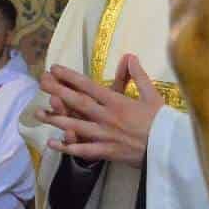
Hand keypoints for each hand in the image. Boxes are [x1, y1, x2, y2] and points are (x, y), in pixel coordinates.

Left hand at [37, 56, 163, 165]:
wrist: (170, 150)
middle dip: (58, 91)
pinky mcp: (107, 152)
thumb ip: (139, 76)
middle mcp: (107, 117)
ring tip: (38, 113)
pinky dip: (67, 148)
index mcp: (118, 102)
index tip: (55, 68)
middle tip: (41, 82)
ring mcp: (105, 136)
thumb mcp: (153, 96)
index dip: (71, 77)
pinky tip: (52, 143)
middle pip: (78, 103)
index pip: (89, 86)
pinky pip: (83, 151)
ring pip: (76, 126)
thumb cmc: (162, 122)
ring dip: (56, 119)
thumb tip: (130, 56)